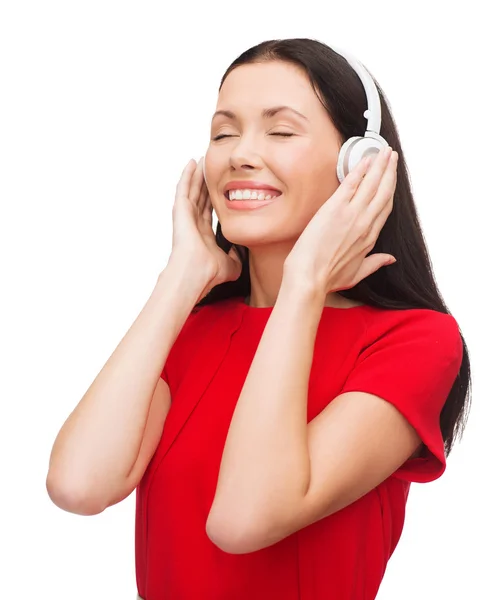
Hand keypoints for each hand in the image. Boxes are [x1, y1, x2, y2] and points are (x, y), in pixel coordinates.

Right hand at [169, 157, 242, 297]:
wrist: (197, 272)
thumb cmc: (211, 272)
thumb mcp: (231, 264)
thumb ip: (237, 256)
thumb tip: (243, 253)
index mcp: (204, 234)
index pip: (209, 211)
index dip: (215, 198)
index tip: (221, 187)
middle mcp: (193, 223)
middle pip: (200, 197)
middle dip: (205, 182)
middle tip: (210, 167)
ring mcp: (186, 216)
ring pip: (192, 189)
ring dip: (197, 175)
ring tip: (201, 160)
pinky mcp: (180, 210)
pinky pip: (184, 188)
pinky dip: (188, 175)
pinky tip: (192, 163)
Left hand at [283, 147, 397, 293]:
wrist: (310, 277)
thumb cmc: (328, 277)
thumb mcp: (357, 274)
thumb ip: (375, 263)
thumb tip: (390, 259)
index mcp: (370, 238)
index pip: (385, 208)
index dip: (390, 190)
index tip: (391, 178)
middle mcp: (365, 223)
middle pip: (384, 192)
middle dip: (389, 171)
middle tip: (391, 156)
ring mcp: (352, 214)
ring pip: (372, 184)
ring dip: (379, 165)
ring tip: (383, 151)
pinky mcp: (335, 208)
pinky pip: (352, 184)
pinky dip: (360, 170)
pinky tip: (365, 159)